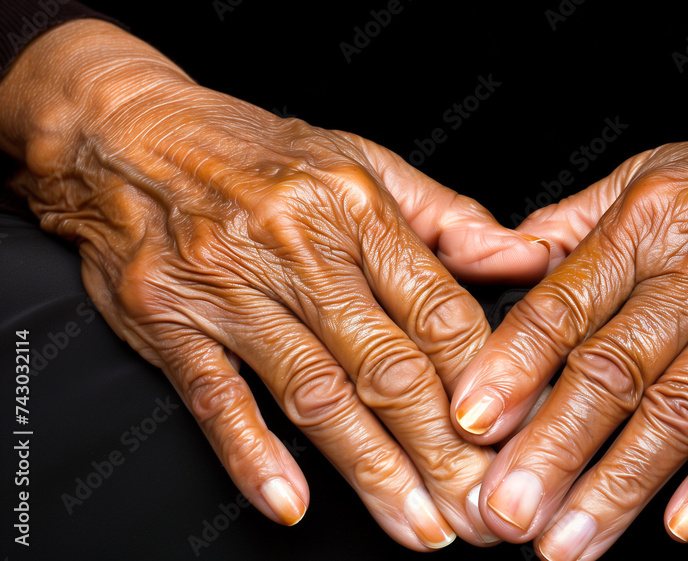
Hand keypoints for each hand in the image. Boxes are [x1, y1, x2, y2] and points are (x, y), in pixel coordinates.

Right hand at [0, 20, 549, 549]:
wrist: (125, 132)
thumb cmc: (255, 153)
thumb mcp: (363, 164)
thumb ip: (451, 219)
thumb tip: (528, 257)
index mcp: (355, 207)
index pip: (437, 308)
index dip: (483, 380)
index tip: (514, 436)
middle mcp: (296, 247)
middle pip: (386, 365)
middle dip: (441, 449)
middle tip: (479, 509)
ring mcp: (228, 287)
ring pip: (314, 393)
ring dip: (372, 469)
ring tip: (418, 525)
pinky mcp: (168, 320)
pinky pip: (217, 396)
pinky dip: (252, 455)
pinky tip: (292, 503)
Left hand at [450, 39, 687, 559]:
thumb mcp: (651, 173)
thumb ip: (572, 225)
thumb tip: (504, 259)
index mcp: (647, 220)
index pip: (566, 302)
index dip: (514, 366)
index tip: (473, 421)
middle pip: (615, 368)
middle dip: (554, 447)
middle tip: (507, 509)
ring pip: (680, 409)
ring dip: (621, 484)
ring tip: (570, 541)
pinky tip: (681, 524)